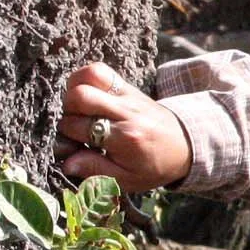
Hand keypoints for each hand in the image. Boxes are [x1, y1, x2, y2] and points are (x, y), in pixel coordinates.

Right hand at [56, 62, 191, 192]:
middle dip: (67, 111)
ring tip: (77, 110)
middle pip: (81, 96)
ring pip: (90, 76)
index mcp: (125, 137)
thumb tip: (67, 163)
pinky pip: (101, 71)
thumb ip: (96, 171)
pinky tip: (85, 96)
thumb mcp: (128, 179)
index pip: (79, 126)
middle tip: (73, 125)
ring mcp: (128, 95)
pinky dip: (85, 78)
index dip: (65, 135)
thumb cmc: (153, 165)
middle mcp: (126, 111)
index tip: (70, 144)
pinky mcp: (129, 87)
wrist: (184, 146)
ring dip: (73, 90)